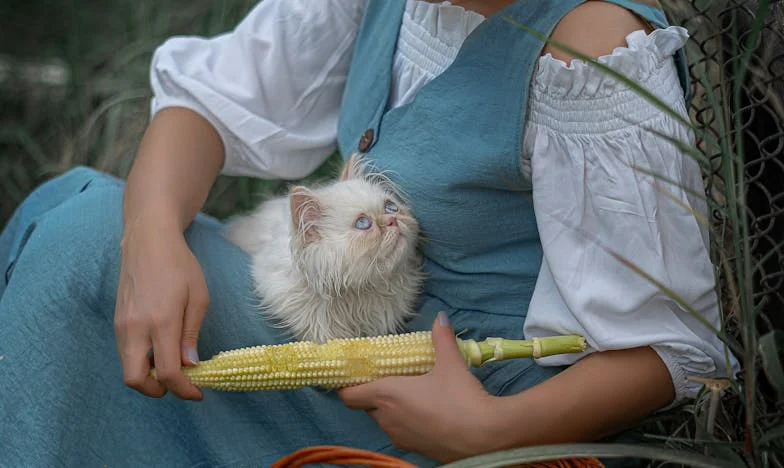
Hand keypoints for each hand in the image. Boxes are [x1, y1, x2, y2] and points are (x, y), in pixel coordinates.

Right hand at [114, 219, 206, 399]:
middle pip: (135, 379)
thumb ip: (191, 335)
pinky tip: (160, 349)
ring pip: (127, 368)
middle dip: (157, 390)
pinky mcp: (117, 321)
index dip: (183, 390)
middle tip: (179, 384)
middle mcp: (135, 327)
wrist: (148, 240)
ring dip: (148, 376)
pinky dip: (141, 361)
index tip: (198, 392)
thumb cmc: (180, 265)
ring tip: (173, 364)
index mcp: (161, 321)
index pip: (168, 372)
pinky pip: (126, 352)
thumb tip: (189, 366)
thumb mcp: (198, 297)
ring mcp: (122, 324)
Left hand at [339, 312, 501, 462]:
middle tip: (390, 377)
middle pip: (367, 406)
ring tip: (411, 392)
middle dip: (373, 393)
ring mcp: (399, 437)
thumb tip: (440, 317)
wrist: (485, 439)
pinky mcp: (414, 449)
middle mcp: (387, 419)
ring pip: (383, 420)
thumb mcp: (451, 363)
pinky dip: (405, 422)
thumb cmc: (460, 398)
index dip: (348, 385)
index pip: (349, 396)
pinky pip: (400, 432)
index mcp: (387, 396)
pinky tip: (426, 411)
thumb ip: (441, 338)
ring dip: (390, 408)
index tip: (356, 374)